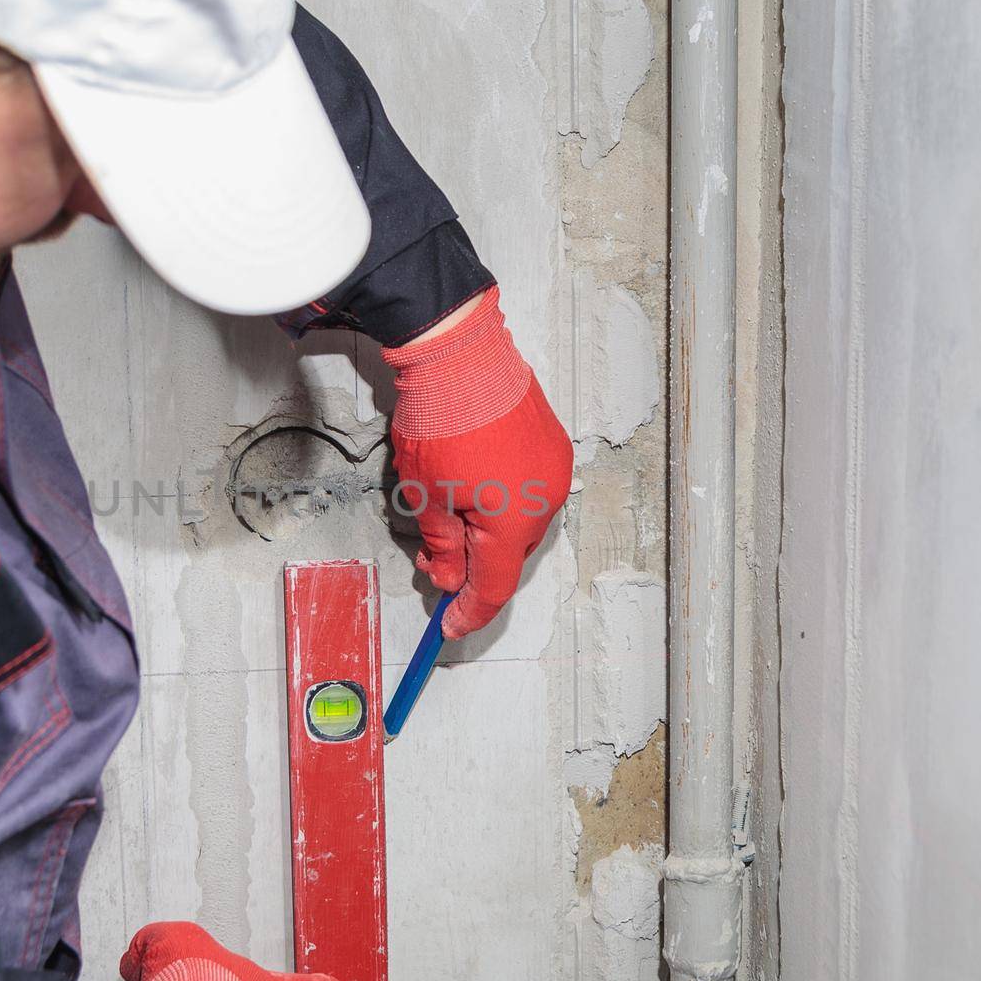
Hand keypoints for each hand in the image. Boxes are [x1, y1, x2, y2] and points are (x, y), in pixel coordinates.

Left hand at [383, 287, 572, 637]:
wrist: (459, 353)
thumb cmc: (441, 421)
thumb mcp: (427, 498)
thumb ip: (443, 547)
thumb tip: (448, 578)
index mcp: (516, 523)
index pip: (494, 587)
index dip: (469, 612)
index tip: (448, 626)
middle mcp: (546, 500)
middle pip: (509, 555)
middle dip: (471, 565)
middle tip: (431, 559)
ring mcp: (553, 470)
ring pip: (520, 523)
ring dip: (487, 531)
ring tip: (445, 513)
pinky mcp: (551, 445)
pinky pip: (529, 489)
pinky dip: (502, 500)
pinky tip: (471, 486)